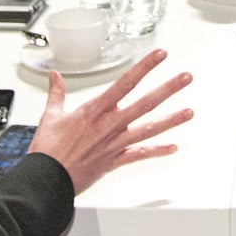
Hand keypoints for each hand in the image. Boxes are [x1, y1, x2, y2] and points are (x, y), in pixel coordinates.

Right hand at [31, 50, 192, 192]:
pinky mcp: (114, 162)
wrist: (46, 180)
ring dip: (170, 121)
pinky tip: (172, 147)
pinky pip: (139, 155)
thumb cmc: (48, 151)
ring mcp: (114, 144)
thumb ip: (56, 94)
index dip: (144, 68)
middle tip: (186, 78)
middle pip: (144, 104)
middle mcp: (109, 126)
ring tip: (189, 112)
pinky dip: (156, 151)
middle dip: (167, 89)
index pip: (124, 83)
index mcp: (94, 111)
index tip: (160, 55)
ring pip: (148, 129)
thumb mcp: (50, 116)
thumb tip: (54, 76)